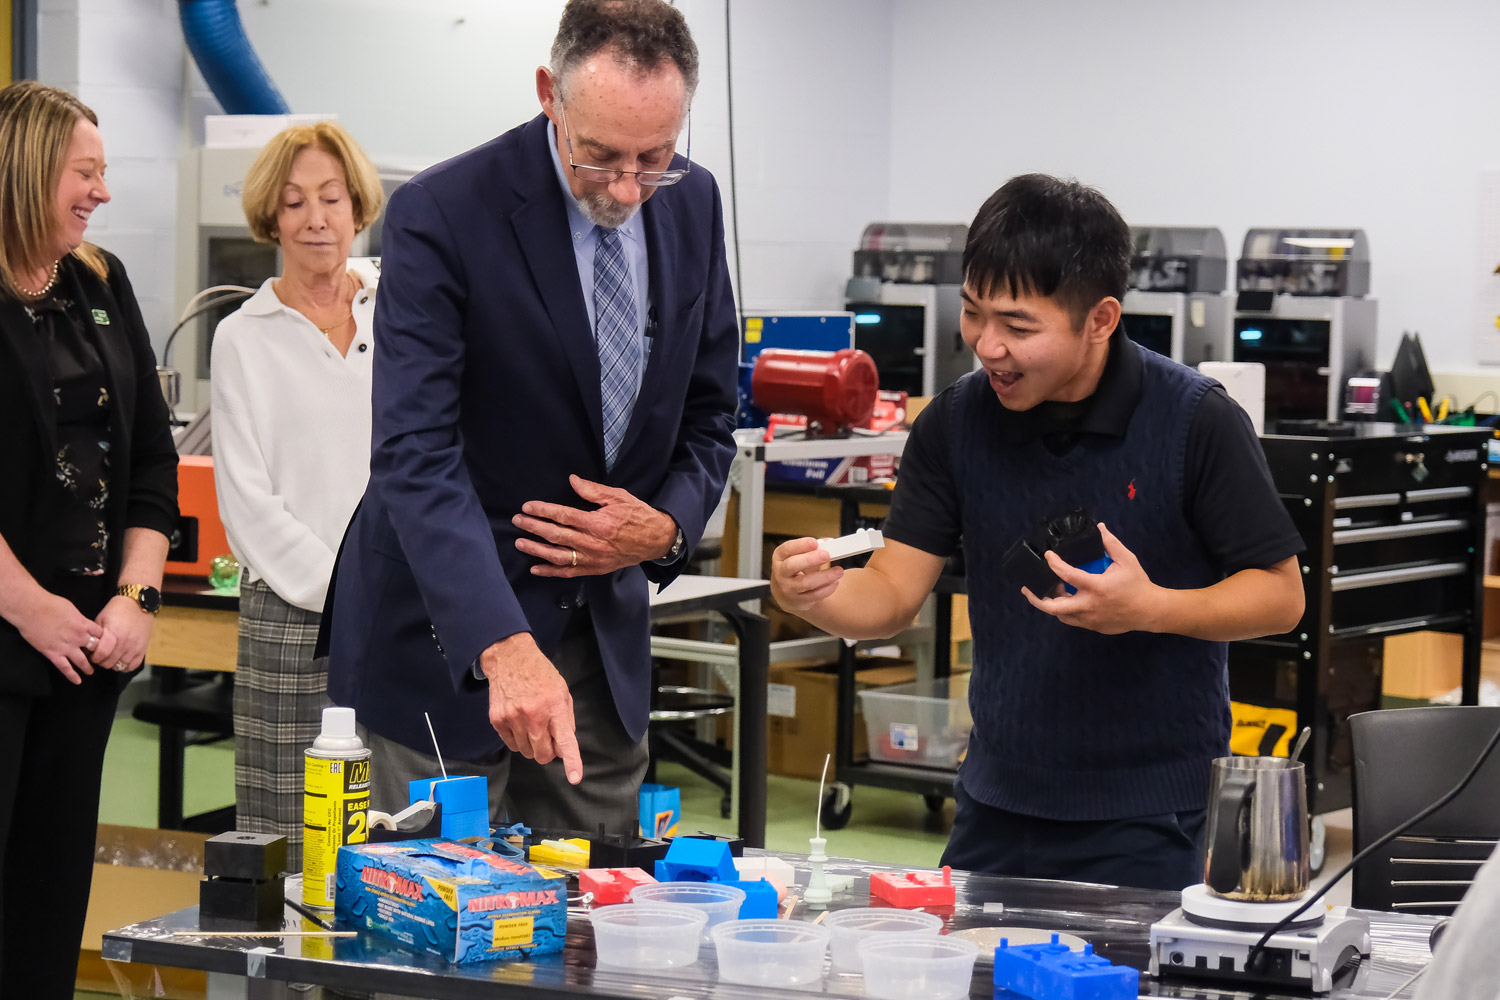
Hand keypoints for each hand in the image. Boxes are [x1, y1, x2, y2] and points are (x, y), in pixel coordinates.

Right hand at [13, 589, 100, 683]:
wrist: (31, 609)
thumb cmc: (50, 604)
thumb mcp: (72, 609)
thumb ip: (80, 619)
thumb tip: (82, 623)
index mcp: (84, 624)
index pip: (100, 634)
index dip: (102, 639)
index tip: (102, 643)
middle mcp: (78, 637)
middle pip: (95, 648)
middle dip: (99, 653)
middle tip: (100, 659)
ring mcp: (66, 647)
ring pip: (82, 661)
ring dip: (88, 667)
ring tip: (91, 672)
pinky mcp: (53, 654)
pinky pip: (65, 668)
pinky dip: (72, 676)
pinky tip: (77, 681)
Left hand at [94, 595, 153, 672]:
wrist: (139, 604)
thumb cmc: (118, 610)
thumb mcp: (102, 619)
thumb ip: (96, 635)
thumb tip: (87, 650)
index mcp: (114, 633)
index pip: (101, 653)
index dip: (94, 658)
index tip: (92, 655)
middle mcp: (125, 642)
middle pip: (109, 662)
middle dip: (101, 661)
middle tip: (99, 656)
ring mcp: (135, 647)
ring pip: (120, 666)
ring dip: (112, 664)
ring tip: (110, 657)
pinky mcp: (143, 649)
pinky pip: (133, 665)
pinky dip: (125, 666)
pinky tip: (120, 661)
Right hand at [479, 633, 582, 783]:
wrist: (510, 658)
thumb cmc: (541, 676)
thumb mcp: (563, 693)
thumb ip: (565, 721)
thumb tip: (562, 748)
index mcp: (554, 707)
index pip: (565, 740)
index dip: (571, 761)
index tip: (575, 778)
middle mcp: (533, 715)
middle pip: (543, 754)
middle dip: (548, 751)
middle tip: (547, 736)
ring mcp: (513, 718)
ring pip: (526, 753)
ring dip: (532, 745)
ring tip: (531, 723)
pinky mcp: (498, 720)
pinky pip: (511, 745)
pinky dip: (518, 740)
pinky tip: (519, 722)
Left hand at [513, 474, 676, 577]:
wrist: (655, 540)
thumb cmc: (637, 516)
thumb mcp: (618, 497)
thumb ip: (593, 490)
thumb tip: (572, 481)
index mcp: (598, 523)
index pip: (563, 516)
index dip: (543, 511)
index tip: (528, 506)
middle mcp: (592, 543)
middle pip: (555, 535)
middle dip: (533, 527)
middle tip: (518, 521)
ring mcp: (592, 559)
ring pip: (557, 556)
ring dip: (536, 550)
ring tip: (520, 543)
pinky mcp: (594, 569)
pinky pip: (569, 572)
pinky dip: (550, 572)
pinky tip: (536, 568)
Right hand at [769, 537, 843, 613]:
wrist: (788, 591)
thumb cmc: (796, 568)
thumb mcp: (798, 555)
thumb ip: (812, 549)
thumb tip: (829, 543)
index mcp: (779, 557)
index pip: (787, 549)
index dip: (801, 545)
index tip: (814, 542)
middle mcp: (780, 573)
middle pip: (792, 566)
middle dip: (810, 559)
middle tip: (826, 555)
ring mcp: (788, 589)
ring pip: (806, 583)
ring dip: (825, 576)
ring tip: (839, 571)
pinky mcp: (799, 601)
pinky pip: (815, 595)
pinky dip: (827, 588)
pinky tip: (835, 582)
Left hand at [1022, 523, 1164, 634]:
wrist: (1150, 611)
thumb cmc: (1138, 584)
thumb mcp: (1127, 560)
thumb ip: (1111, 544)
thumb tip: (1099, 527)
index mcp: (1096, 587)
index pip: (1067, 575)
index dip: (1054, 564)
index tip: (1048, 556)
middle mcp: (1089, 606)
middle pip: (1054, 607)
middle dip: (1037, 598)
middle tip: (1028, 588)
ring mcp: (1089, 619)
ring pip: (1061, 615)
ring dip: (1052, 603)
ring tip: (1050, 591)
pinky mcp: (1093, 626)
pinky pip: (1072, 620)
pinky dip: (1065, 611)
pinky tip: (1065, 600)